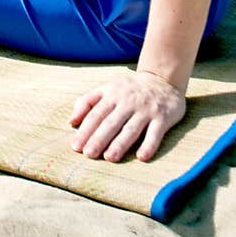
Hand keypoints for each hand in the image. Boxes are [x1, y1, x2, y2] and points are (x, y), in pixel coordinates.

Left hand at [70, 69, 185, 162]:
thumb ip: (87, 102)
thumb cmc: (129, 89)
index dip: (85, 130)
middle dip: (99, 138)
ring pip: (131, 128)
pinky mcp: (163, 117)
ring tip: (109, 157)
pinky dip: (149, 145)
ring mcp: (146, 110)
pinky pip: (156, 133)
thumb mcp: (107, 88)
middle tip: (88, 154)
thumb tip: (72, 122)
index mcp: (112, 94)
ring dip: (120, 143)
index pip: (96, 114)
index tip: (76, 146)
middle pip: (112, 122)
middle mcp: (129, 102)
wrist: (163, 79)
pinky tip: (142, 157)